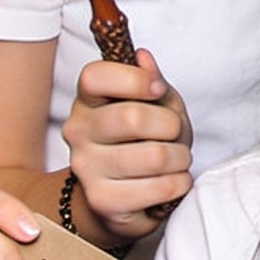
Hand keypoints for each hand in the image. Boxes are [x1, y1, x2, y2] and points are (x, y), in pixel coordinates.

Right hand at [61, 50, 193, 245]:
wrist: (123, 199)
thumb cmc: (143, 143)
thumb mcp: (155, 105)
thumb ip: (151, 81)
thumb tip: (144, 58)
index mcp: (88, 101)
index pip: (95, 76)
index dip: (134, 79)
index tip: (157, 89)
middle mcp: (79, 132)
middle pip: (132, 117)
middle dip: (171, 126)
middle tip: (175, 135)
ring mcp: (86, 168)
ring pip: (154, 156)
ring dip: (181, 158)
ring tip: (177, 160)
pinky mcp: (103, 201)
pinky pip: (159, 188)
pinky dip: (179, 183)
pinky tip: (173, 181)